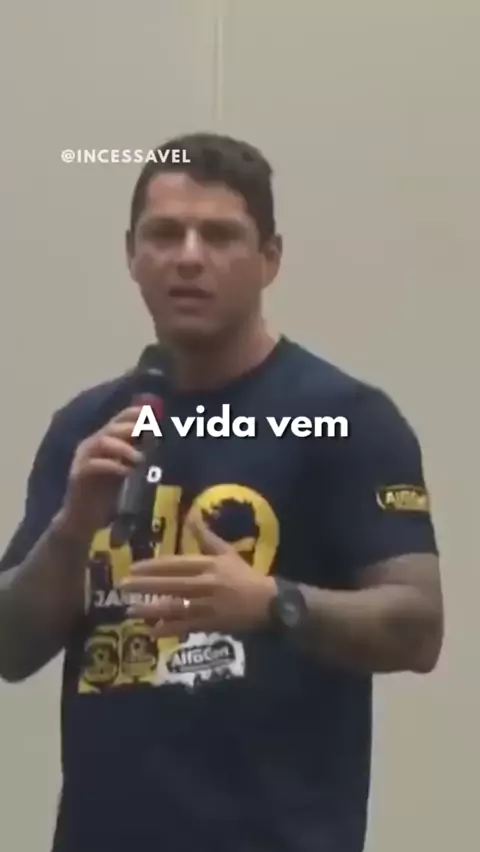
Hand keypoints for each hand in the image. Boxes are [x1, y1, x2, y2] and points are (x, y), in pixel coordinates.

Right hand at [59, 405, 144, 539]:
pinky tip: (126, 471)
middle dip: (131, 428)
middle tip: (149, 436)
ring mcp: (82, 459)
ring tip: (140, 458)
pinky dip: (113, 466)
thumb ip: (135, 454)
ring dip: (124, 447)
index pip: (117, 420)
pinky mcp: (78, 475)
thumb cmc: (106, 494)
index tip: (150, 414)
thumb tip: (156, 440)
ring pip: (102, 442)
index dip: (133, 414)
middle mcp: (91, 445)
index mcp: (103, 441)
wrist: (83, 519)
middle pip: (111, 428)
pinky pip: (94, 464)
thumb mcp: (124, 470)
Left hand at [121, 514, 276, 637]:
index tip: (133, 567)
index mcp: (209, 565)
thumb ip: (206, 535)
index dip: (153, 566)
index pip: (176, 564)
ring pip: (175, 606)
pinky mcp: (210, 624)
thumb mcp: (227, 552)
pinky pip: (185, 627)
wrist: (268, 603)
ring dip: (151, 608)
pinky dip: (168, 629)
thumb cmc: (245, 575)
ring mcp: (207, 605)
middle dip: (145, 585)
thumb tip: (191, 514)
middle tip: (123, 586)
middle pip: (171, 584)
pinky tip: (151, 631)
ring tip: (130, 609)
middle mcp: (206, 583)